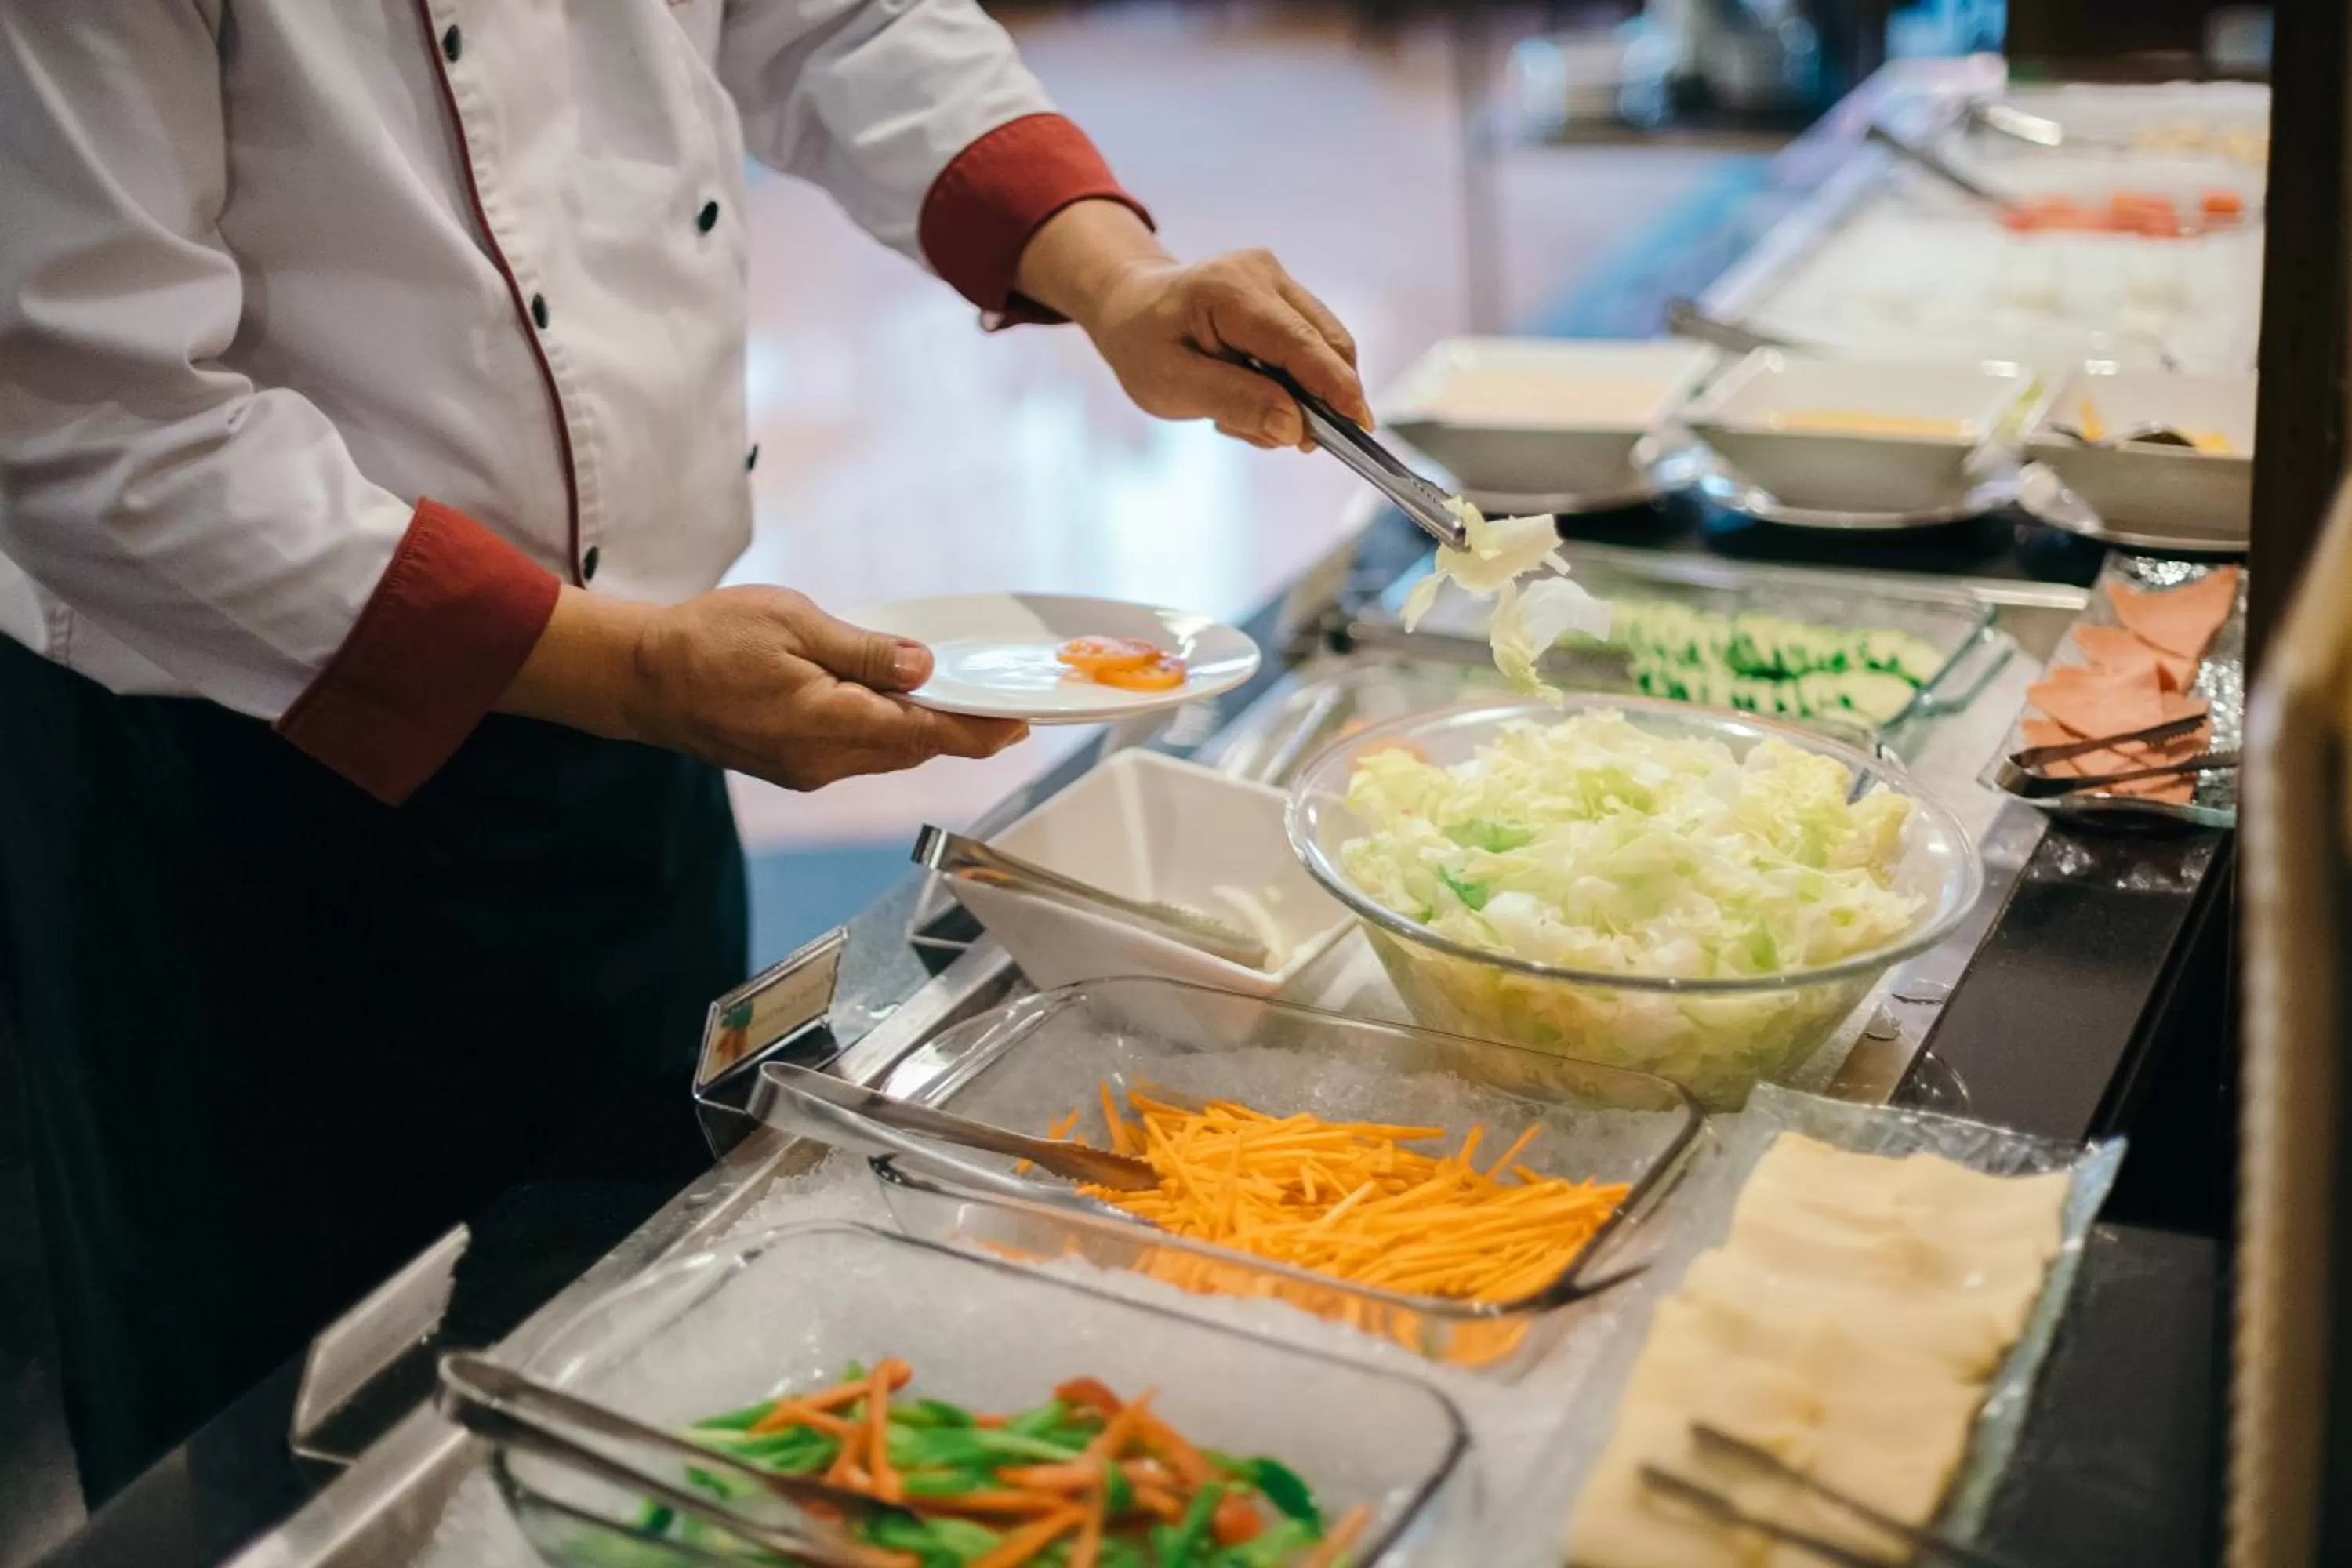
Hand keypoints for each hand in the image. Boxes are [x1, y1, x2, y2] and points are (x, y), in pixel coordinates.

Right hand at [501, 586, 1027, 789]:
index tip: (1016, 725)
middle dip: (960, 734)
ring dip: (923, 735)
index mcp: (827, 721)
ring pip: (884, 755)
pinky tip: (897, 710)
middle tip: (1004, 715)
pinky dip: (885, 734)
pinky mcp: (792, 766)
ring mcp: (806, 769)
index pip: (922, 733)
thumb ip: (864, 652)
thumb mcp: (793, 622)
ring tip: (963, 710)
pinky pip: (855, 754)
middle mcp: (822, 759)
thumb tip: (923, 668)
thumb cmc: (707, 639)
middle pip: (910, 750)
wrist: (640, 679)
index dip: (975, 731)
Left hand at [1013, 202, 1371, 449]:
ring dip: (1304, 395)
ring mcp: (1279, 278)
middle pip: (1326, 343)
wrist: (1131, 306)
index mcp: (1230, 289)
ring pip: (1325, 347)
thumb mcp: (1172, 385)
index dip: (1334, 387)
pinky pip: (1312, 346)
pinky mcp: (1287, 293)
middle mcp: (1263, 273)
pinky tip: (1257, 396)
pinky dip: (1296, 382)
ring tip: (1248, 417)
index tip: (1361, 426)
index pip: (1299, 343)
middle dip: (1321, 400)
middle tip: (1293, 444)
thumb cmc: (1144, 345)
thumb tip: (1294, 428)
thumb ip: (1235, 402)